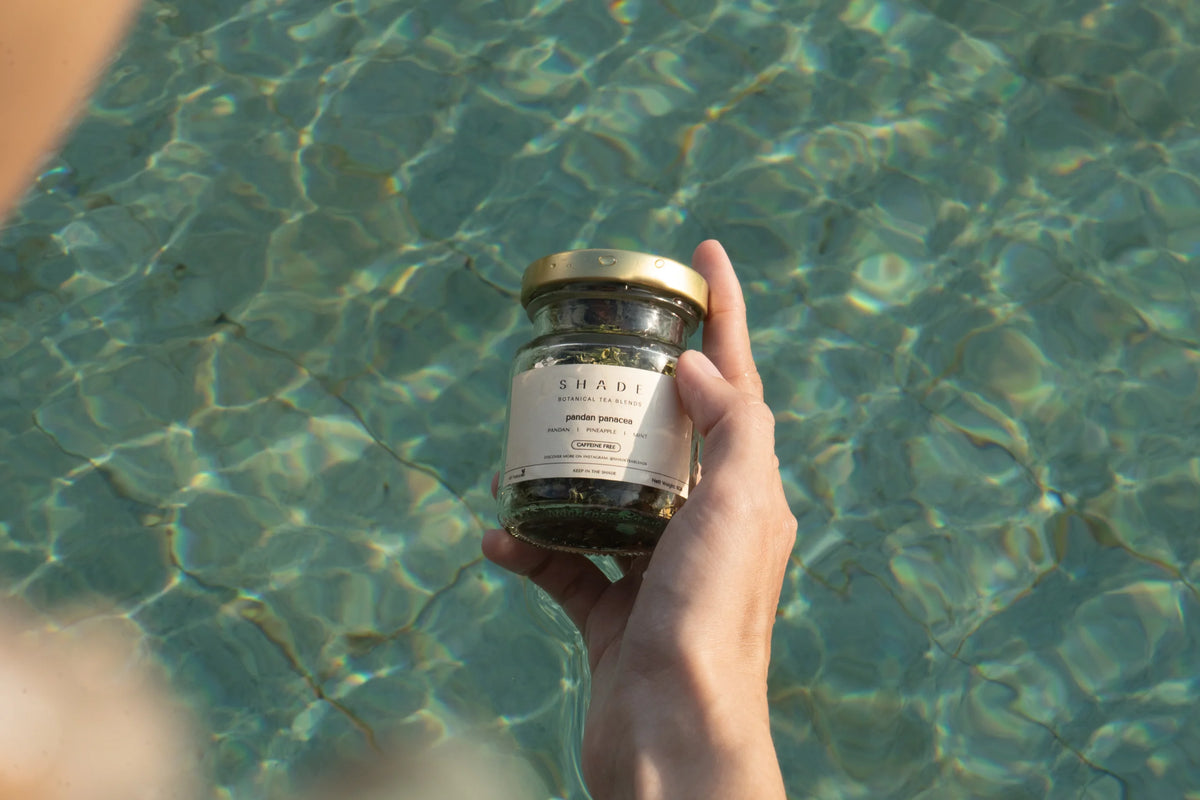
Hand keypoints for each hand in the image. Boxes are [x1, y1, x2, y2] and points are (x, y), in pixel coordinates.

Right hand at [483, 240, 795, 799]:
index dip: (726, 313)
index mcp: (750, 494)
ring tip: (530, 437)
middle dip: (639, 382)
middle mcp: (709, 526)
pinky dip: (534, 545)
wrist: (672, 739)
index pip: (740, 382)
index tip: (703, 254)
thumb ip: (735, 430)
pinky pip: (567, 563)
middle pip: (673, 430)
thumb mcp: (741, 511)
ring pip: (613, 493)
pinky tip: (500, 533)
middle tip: (602, 339)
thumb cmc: (712, 625)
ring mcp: (659, 569)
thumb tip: (701, 368)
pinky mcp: (614, 612)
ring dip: (573, 465)